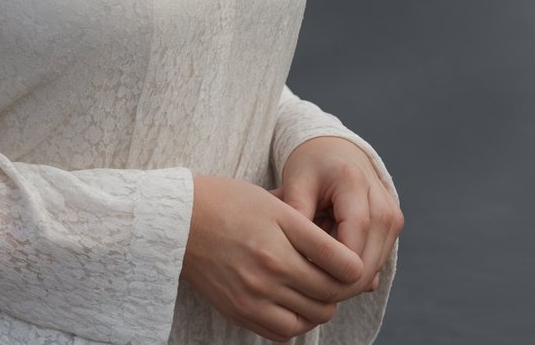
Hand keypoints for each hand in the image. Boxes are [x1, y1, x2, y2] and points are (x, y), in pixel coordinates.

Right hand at [181, 174, 368, 341]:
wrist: (179, 221)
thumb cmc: (228, 202)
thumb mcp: (272, 202)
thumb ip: (310, 229)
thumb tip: (346, 254)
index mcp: (281, 236)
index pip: (342, 265)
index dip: (354, 263)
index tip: (350, 258)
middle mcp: (270, 270)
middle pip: (330, 295)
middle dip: (340, 286)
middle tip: (333, 272)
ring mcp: (254, 297)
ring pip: (312, 317)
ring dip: (320, 305)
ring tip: (313, 286)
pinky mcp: (241, 313)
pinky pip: (284, 332)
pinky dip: (297, 321)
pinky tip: (293, 301)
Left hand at [277, 137, 402, 295]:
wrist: (336, 148)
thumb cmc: (311, 165)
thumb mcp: (295, 183)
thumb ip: (297, 218)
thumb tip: (303, 263)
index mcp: (354, 185)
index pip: (351, 247)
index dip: (328, 273)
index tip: (302, 281)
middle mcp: (382, 203)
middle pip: (367, 263)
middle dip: (338, 283)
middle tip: (307, 290)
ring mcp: (392, 216)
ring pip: (374, 267)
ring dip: (347, 278)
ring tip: (315, 274)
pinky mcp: (394, 225)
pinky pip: (377, 260)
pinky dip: (355, 269)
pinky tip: (330, 265)